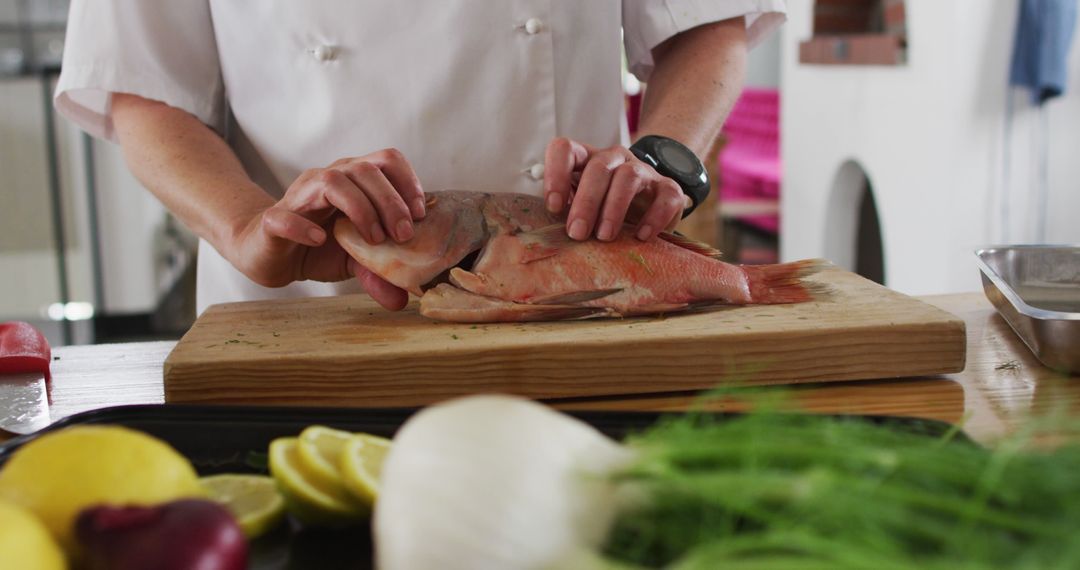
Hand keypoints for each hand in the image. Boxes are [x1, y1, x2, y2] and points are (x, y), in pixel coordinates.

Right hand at [232, 148, 423, 309]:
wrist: (269, 254)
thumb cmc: (317, 249)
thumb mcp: (355, 261)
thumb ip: (379, 275)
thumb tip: (403, 299)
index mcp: (353, 182)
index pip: (386, 160)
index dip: (407, 182)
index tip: (421, 214)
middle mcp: (327, 180)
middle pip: (364, 169)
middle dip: (390, 200)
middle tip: (404, 235)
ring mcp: (299, 197)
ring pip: (331, 181)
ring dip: (360, 208)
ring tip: (374, 240)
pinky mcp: (273, 220)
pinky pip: (286, 216)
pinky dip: (304, 227)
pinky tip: (321, 240)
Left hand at [543, 137, 688, 241]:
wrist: (648, 211)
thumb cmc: (604, 211)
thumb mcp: (581, 208)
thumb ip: (565, 211)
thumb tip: (547, 232)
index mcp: (586, 159)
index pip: (565, 149)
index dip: (556, 174)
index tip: (554, 207)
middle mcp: (614, 159)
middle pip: (598, 167)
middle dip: (586, 202)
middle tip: (577, 233)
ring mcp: (643, 171)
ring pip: (628, 177)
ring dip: (614, 208)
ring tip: (604, 237)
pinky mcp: (668, 189)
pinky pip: (665, 197)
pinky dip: (653, 218)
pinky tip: (640, 237)